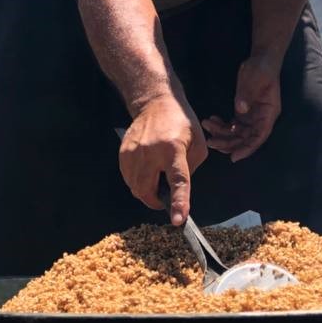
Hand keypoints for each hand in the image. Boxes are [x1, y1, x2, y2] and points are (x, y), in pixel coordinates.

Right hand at [120, 95, 207, 225]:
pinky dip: (137, 182)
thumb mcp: (198, 144)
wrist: (155, 102)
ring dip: (146, 192)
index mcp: (173, 148)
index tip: (178, 220)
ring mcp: (133, 151)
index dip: (179, 201)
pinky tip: (146, 172)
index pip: (177, 180)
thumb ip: (191, 169)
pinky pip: (128, 178)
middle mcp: (150, 151)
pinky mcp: (123, 152)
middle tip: (165, 199)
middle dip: (156, 202)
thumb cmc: (181, 123)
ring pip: (135, 187)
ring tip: (156, 180)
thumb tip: (178, 189)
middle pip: (147, 190)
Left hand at [202, 55, 281, 162]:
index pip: (259, 136)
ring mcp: (252, 116)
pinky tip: (211, 119)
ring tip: (207, 125)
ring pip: (237, 133)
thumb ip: (248, 93)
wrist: (261, 58)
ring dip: (222, 133)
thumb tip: (240, 110)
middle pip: (246, 138)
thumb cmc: (262, 67)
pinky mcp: (243, 111)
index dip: (247, 148)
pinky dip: (221, 125)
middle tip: (211, 142)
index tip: (234, 156)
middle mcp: (261, 118)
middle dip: (228, 142)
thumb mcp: (255, 78)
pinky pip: (232, 124)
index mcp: (269, 113)